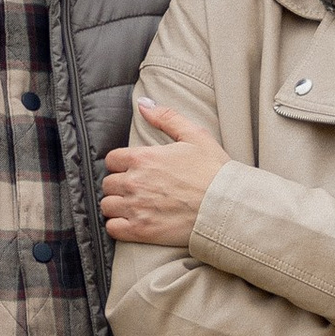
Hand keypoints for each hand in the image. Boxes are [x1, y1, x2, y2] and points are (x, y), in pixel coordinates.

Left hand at [100, 94, 230, 246]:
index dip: (121, 164)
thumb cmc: (214, 170)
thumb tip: (143, 104)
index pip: (112, 160)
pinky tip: (131, 223)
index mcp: (143, 158)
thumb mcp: (194, 135)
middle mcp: (134, 182)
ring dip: (117, 206)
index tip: (133, 170)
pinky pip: (112, 228)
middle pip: (108, 184)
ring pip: (107, 206)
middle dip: (119, 185)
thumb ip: (166, 117)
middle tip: (136, 190)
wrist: (227, 205)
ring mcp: (136, 208)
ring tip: (132, 207)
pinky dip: (118, 226)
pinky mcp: (141, 231)